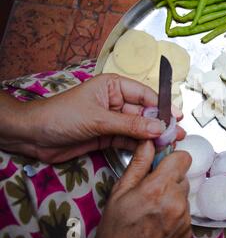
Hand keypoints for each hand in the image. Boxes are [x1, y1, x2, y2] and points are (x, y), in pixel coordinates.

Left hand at [0, 73, 184, 162]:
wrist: (33, 136)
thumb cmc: (63, 116)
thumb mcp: (99, 119)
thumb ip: (131, 125)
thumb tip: (160, 128)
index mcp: (114, 86)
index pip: (144, 95)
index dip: (162, 106)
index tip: (177, 118)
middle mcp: (116, 101)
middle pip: (144, 112)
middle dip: (160, 124)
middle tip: (179, 135)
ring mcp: (113, 120)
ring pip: (139, 128)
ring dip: (153, 136)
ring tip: (172, 144)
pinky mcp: (108, 136)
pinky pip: (129, 139)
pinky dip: (140, 145)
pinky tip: (154, 150)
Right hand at [94, 140, 191, 237]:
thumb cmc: (117, 230)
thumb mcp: (120, 191)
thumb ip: (138, 164)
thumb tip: (148, 143)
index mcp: (159, 188)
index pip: (183, 158)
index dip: (172, 158)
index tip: (163, 162)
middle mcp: (176, 201)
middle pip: (183, 176)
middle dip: (169, 178)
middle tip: (151, 189)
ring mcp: (184, 217)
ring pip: (184, 193)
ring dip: (172, 196)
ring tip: (153, 208)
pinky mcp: (188, 229)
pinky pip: (186, 210)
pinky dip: (175, 211)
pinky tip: (159, 219)